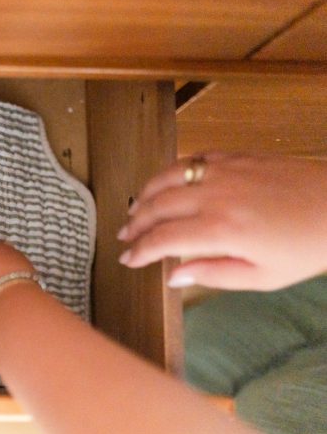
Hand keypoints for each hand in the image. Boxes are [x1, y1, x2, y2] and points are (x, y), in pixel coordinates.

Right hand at [118, 153, 326, 290]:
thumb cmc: (310, 246)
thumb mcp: (263, 277)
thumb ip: (213, 275)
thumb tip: (175, 276)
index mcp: (221, 230)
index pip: (162, 239)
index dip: (139, 251)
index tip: (128, 260)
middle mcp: (216, 196)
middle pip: (157, 206)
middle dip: (135, 222)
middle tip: (125, 236)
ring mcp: (225, 171)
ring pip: (168, 176)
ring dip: (146, 193)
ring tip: (136, 207)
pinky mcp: (237, 156)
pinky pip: (192, 159)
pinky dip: (173, 171)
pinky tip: (168, 183)